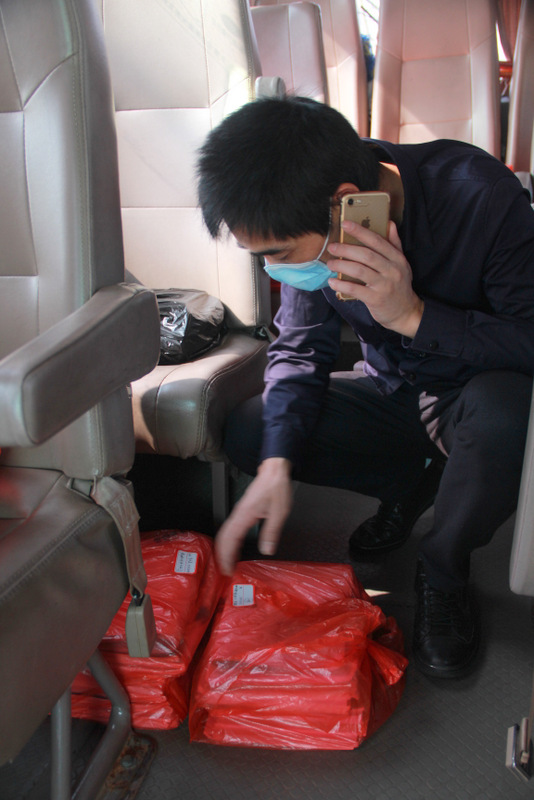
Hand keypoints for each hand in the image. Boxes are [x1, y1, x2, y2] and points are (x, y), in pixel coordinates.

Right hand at [215, 457, 292, 575]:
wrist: (274, 472)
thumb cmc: (276, 487)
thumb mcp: (279, 513)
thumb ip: (271, 532)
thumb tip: (266, 550)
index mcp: (245, 515)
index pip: (230, 540)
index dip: (227, 557)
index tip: (228, 569)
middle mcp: (238, 514)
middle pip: (223, 538)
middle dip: (222, 556)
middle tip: (226, 571)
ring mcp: (239, 512)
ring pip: (225, 533)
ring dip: (224, 549)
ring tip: (228, 563)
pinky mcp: (242, 511)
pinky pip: (230, 529)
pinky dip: (229, 541)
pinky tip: (234, 548)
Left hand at [327, 220, 423, 338]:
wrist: (406, 312)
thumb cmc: (399, 286)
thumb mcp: (402, 264)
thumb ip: (395, 244)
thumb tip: (389, 223)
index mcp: (397, 259)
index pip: (377, 241)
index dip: (360, 231)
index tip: (345, 224)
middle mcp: (392, 270)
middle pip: (367, 255)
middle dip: (347, 249)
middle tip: (332, 246)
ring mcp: (384, 285)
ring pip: (360, 271)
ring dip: (342, 265)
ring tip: (330, 263)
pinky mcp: (376, 299)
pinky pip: (356, 290)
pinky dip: (342, 284)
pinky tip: (332, 281)